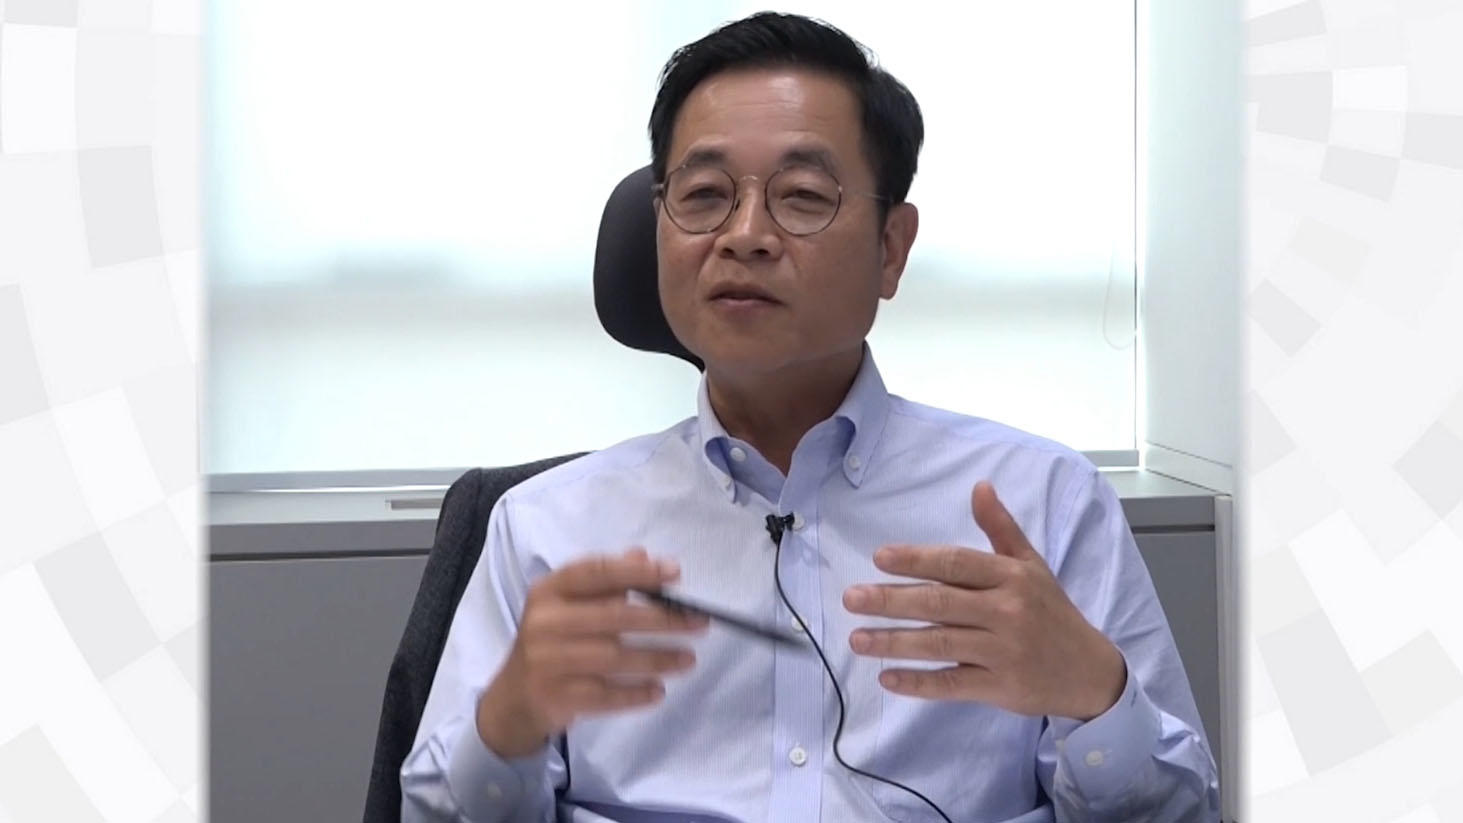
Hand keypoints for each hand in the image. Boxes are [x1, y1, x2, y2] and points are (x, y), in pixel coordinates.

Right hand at [476, 548, 708, 756]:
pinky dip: (635, 694)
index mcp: (549, 591)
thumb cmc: (551, 642)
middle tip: (699, 621)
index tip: (675, 573)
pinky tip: (659, 691)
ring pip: (614, 657)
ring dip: (658, 658)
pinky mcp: (556, 697)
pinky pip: (605, 695)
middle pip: (614, 616)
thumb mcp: (568, 606)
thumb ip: (605, 581)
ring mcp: (548, 662)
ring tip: (689, 659)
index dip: (638, 572)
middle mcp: (545, 623)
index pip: (596, 572)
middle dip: (663, 618)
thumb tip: (644, 556)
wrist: (513, 698)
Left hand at [843, 482, 1125, 720]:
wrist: (1089, 671)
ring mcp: (1004, 652)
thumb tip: (980, 486)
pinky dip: (918, 683)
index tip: (878, 558)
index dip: (917, 559)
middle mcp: (1008, 611)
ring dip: (894, 642)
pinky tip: (887, 678)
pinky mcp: (1001, 687)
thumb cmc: (1051, 613)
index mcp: (1012, 577)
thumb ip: (1000, 528)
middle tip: (851, 598)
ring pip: (940, 644)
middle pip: (940, 603)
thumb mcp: (1031, 566)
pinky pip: (952, 684)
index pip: (957, 563)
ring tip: (857, 638)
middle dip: (891, 600)